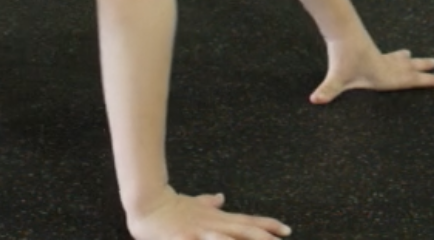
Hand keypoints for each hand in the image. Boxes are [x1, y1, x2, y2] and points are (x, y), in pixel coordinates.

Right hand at [126, 189, 289, 239]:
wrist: (147, 202)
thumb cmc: (169, 206)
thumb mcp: (193, 203)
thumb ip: (209, 203)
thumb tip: (221, 197)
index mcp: (216, 218)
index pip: (248, 221)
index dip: (268, 225)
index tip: (286, 230)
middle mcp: (213, 225)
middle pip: (246, 231)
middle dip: (265, 237)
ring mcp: (201, 233)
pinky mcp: (186, 239)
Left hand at [310, 33, 433, 103]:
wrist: (341, 29)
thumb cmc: (342, 56)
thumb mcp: (336, 77)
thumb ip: (328, 90)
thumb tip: (315, 100)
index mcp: (384, 76)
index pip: (412, 80)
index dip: (429, 81)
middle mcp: (386, 66)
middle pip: (410, 68)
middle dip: (426, 70)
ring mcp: (380, 57)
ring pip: (401, 60)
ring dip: (413, 61)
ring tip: (423, 59)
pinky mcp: (372, 49)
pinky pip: (390, 55)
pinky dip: (398, 56)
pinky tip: (399, 54)